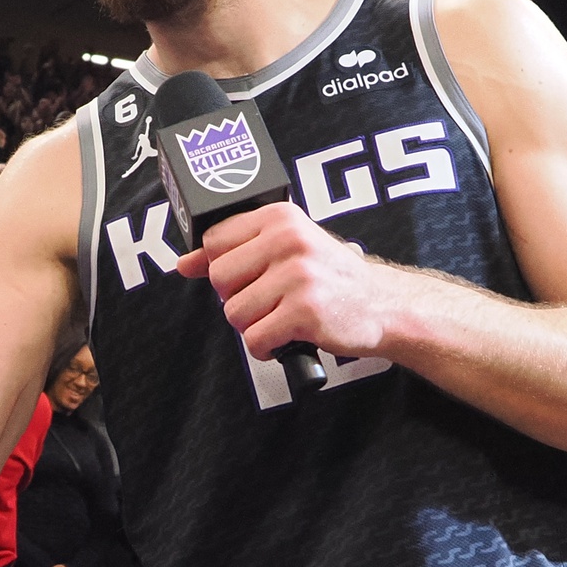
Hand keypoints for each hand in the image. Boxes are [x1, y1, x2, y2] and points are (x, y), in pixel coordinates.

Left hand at [176, 201, 393, 361]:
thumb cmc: (330, 278)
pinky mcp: (304, 312)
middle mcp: (288, 240)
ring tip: (282, 318)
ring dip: (254, 326)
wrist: (383, 305)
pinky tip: (288, 337)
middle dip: (237, 299)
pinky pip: (254, 340)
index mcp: (279, 218)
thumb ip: (233, 252)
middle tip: (270, 301)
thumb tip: (183, 264)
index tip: (249, 277)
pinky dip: (266, 348)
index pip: (213, 241)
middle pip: (219, 279)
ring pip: (233, 313)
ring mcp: (297, 276)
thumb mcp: (285, 250)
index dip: (224, 267)